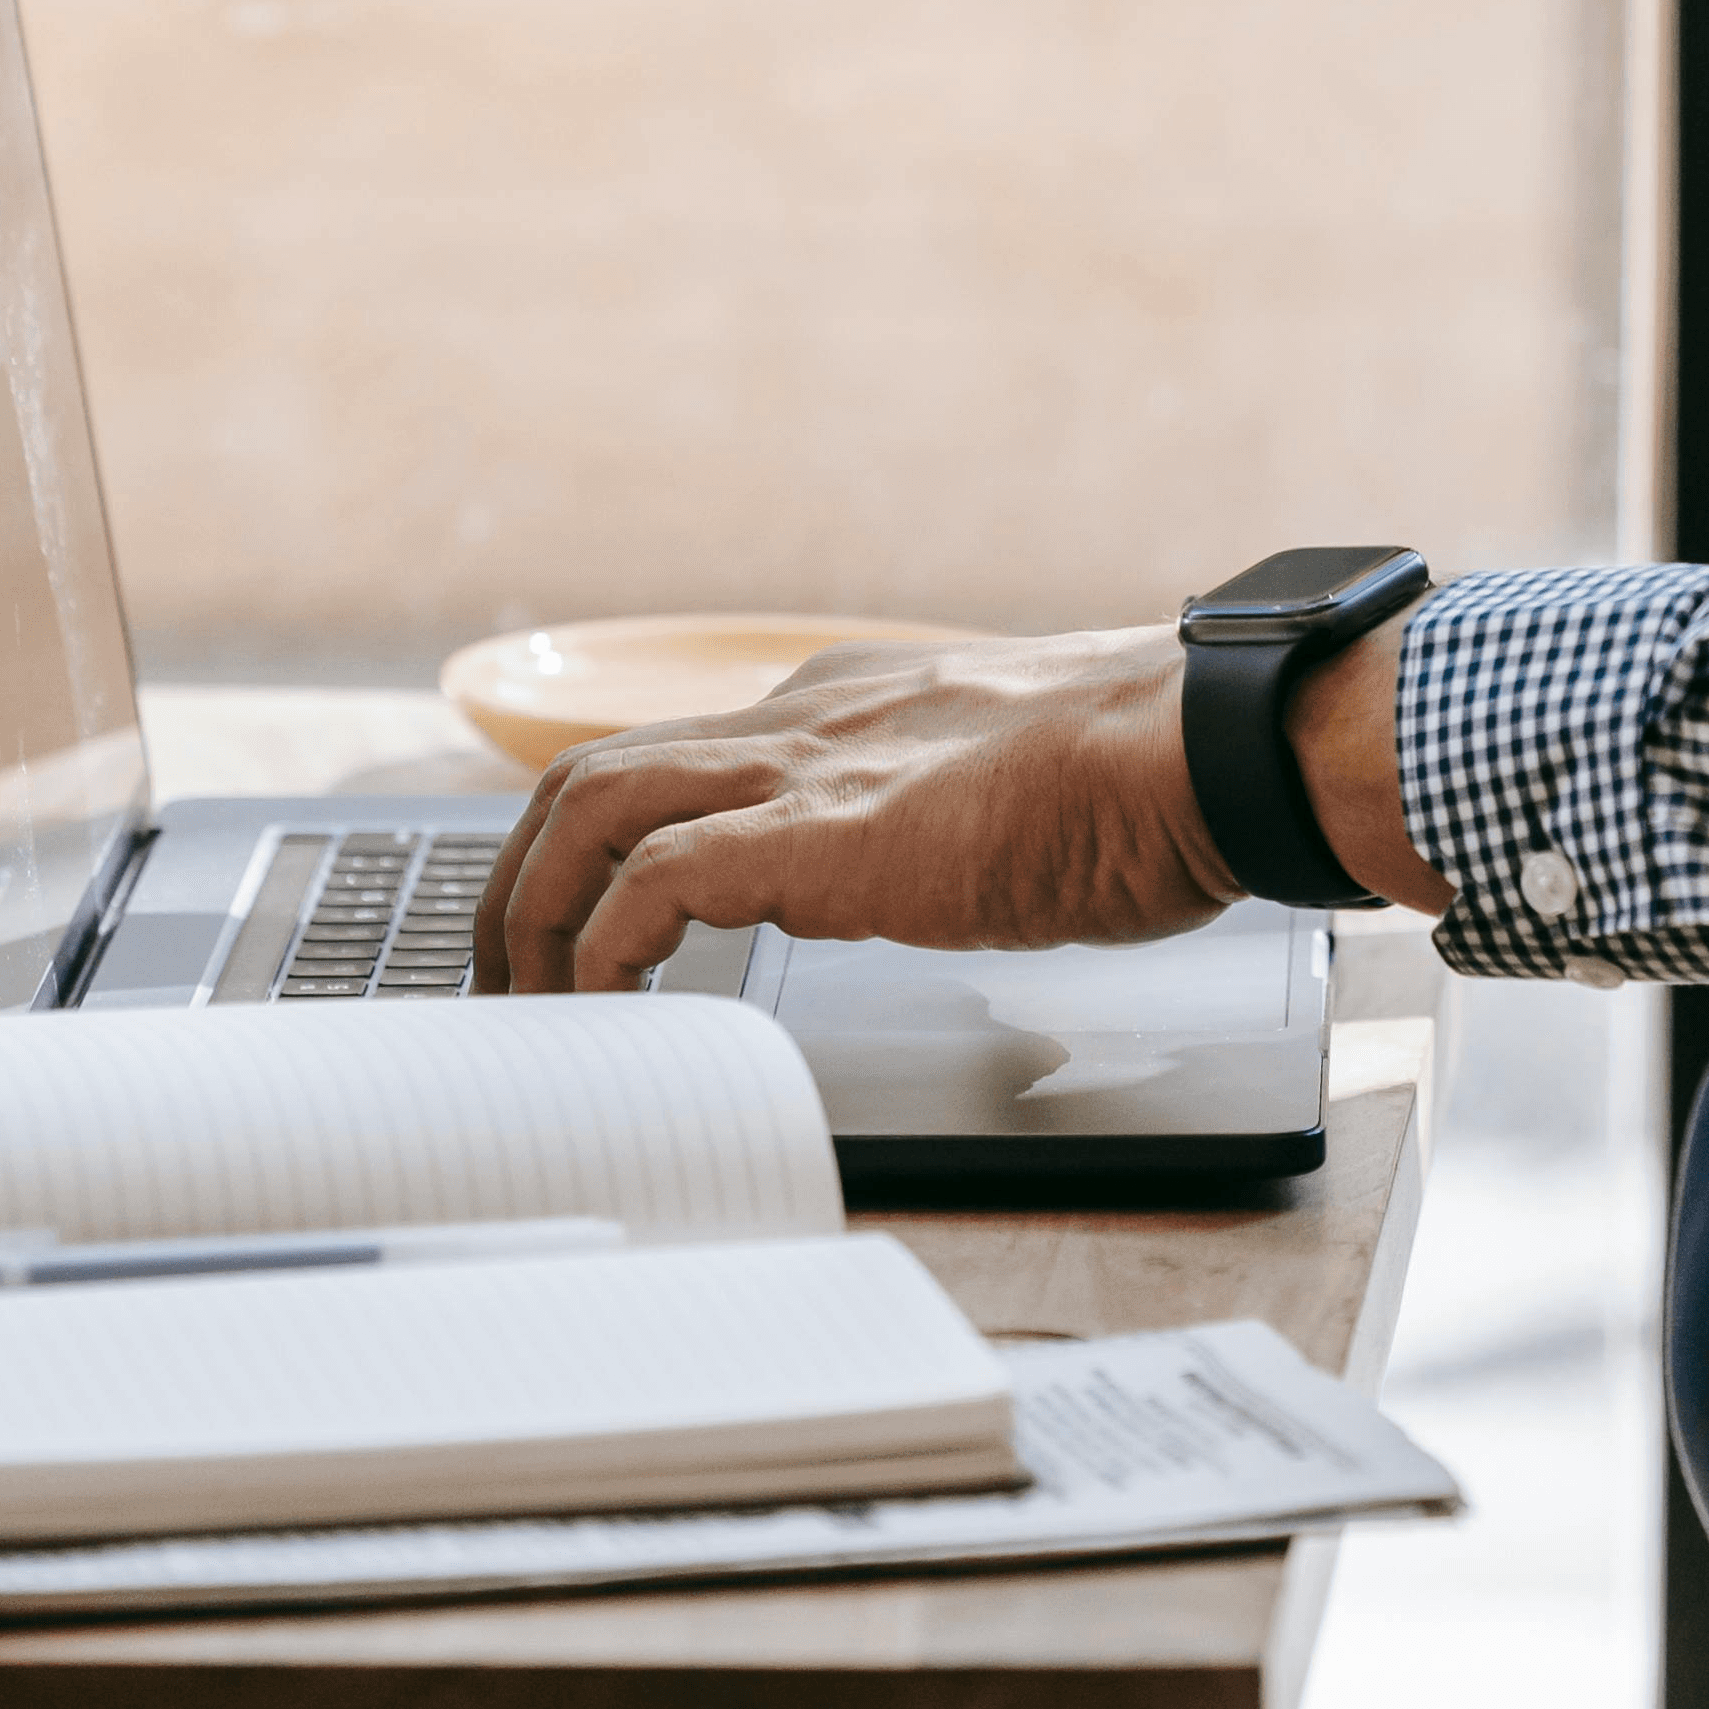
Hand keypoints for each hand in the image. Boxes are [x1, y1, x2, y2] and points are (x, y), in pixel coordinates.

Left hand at [472, 627, 1228, 993]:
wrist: (1201, 751)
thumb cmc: (1154, 779)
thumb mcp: (1022, 785)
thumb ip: (958, 815)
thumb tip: (962, 870)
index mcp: (858, 702)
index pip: (689, 753)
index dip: (618, 838)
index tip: (594, 920)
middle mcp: (809, 716)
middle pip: (595, 770)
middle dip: (524, 874)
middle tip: (507, 975)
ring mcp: (807, 767)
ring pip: (587, 806)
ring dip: (530, 910)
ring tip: (524, 1006)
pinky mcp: (819, 835)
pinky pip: (649, 883)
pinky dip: (599, 945)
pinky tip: (599, 1007)